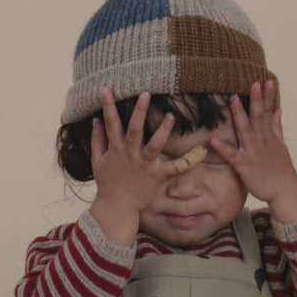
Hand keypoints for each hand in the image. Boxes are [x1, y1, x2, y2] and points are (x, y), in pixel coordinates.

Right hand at [89, 89, 185, 244]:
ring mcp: (144, 166)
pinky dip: (188, 160)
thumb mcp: (97, 161)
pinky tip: (200, 151)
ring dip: (163, 131)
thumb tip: (96, 120)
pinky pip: (175, 167)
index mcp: (117, 150)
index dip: (108, 107)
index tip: (107, 89)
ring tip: (170, 116)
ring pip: (154, 146)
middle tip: (145, 93)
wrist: (117, 207)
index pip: (111, 124)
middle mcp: (130, 156)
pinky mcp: (157, 176)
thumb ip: (97, 140)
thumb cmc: (107, 184)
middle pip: (134, 131)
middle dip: (139, 112)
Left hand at [209, 81, 296, 223]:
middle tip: (252, 83)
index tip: (266, 81)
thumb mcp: (281, 146)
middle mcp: (262, 142)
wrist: (284, 190)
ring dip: (239, 115)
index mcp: (269, 136)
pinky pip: (232, 156)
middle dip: (255, 100)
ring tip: (232, 99)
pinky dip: (223, 148)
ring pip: (245, 131)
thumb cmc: (280, 169)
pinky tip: (212, 140)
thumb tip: (278, 110)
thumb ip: (277, 127)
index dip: (266, 97)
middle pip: (258, 117)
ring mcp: (253, 153)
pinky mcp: (245, 166)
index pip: (267, 113)